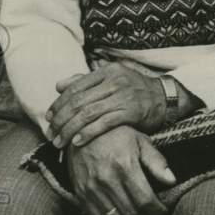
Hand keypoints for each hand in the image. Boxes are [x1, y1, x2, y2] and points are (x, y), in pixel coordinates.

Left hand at [48, 64, 166, 148]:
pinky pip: (104, 124)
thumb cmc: (135, 90)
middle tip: (51, 133)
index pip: (75, 87)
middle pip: (78, 102)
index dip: (58, 103)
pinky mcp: (131, 112)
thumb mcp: (112, 79)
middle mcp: (114, 82)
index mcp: (107, 72)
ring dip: (69, 130)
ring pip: (88, 114)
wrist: (166, 98)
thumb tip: (59, 86)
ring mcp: (123, 96)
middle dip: (60, 120)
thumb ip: (85, 81)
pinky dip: (88, 133)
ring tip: (59, 142)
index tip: (48, 117)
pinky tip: (77, 142)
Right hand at [66, 125, 176, 214]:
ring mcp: (91, 188)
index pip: (145, 200)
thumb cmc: (116, 134)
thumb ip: (157, 162)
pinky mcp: (80, 193)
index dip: (157, 211)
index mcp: (125, 166)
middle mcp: (107, 179)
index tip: (162, 210)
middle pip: (131, 213)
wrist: (83, 130)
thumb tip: (172, 180)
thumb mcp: (140, 141)